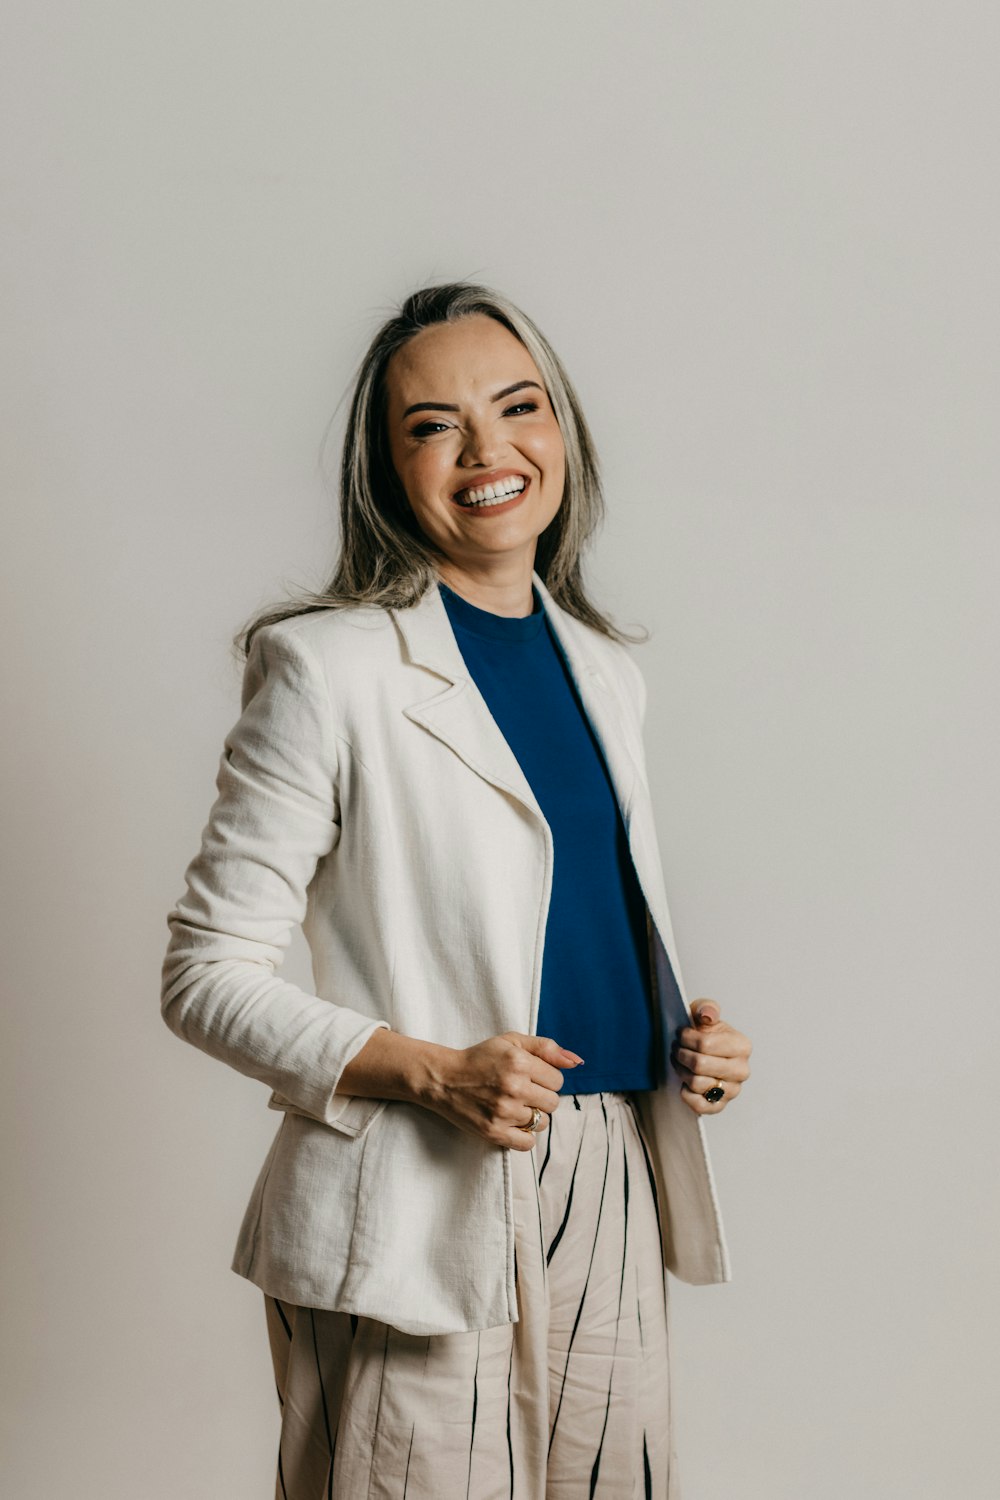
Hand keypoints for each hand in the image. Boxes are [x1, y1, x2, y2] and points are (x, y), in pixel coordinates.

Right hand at [421, 1032, 583, 1150]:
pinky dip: (524, 1135)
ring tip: (515, 1106)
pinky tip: (513, 1123)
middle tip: (522, 1091)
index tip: (530, 1077)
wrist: (443, 1079)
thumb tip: (577, 1062)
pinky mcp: (493, 1132)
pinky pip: (528, 1143)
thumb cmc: (480, 1058)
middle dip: (541, 1097)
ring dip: (533, 1116)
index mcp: (519, 1062)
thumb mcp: (511, 1042)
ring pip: (542, 1123)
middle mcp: (513, 1087)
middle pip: (553, 1102)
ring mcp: (503, 1112)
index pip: (558, 1080)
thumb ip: (546, 1048)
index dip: (546, 1078)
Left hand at [671, 1000, 751, 1114]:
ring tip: (679, 1061)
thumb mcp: (705, 1012)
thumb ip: (706, 1008)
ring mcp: (733, 1090)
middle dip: (681, 1054)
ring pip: (696, 1083)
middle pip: (699, 1065)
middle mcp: (741, 1070)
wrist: (704, 1052)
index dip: (686, 1039)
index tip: (680, 1034)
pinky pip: (699, 1105)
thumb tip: (707, 1015)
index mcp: (742, 1045)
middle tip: (676, 1048)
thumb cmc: (706, 1032)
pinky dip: (686, 1093)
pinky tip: (685, 1081)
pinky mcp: (721, 1105)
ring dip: (681, 1070)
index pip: (705, 1044)